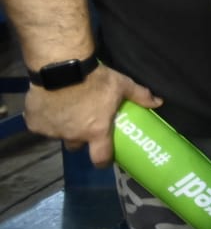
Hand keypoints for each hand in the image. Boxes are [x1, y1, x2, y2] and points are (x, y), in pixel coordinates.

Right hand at [23, 66, 159, 166]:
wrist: (62, 67)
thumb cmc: (96, 79)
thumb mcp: (122, 85)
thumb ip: (140, 96)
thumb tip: (159, 102)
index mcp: (96, 131)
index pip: (100, 158)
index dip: (103, 161)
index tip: (104, 158)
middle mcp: (73, 136)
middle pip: (76, 145)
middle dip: (80, 138)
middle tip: (83, 122)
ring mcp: (53, 131)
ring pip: (58, 134)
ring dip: (62, 126)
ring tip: (66, 109)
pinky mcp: (35, 124)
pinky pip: (39, 126)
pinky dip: (43, 118)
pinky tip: (49, 105)